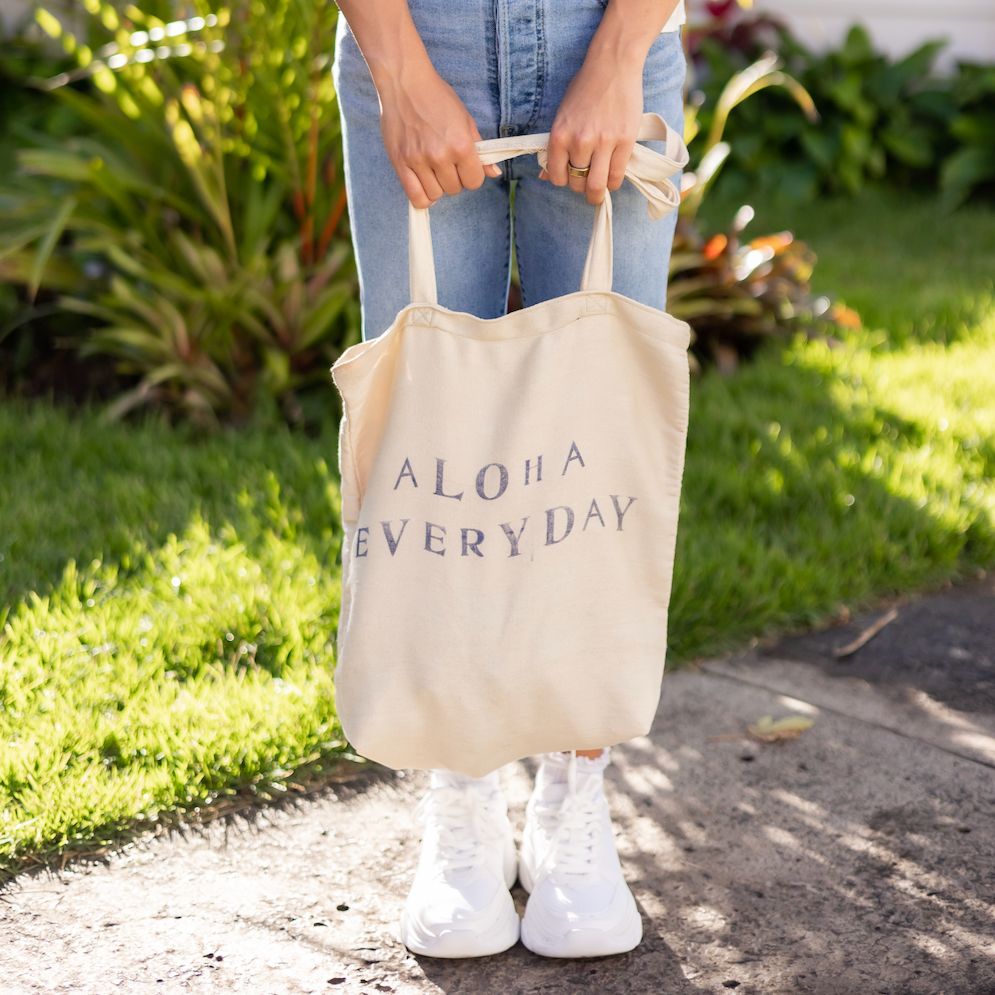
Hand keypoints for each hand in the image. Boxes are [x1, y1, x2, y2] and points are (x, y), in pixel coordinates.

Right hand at [378, 62, 501, 208]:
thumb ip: (479, 149)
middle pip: (454, 189)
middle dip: (454, 179)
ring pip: (435, 195)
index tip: (465, 167)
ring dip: (437, 186)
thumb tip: (494, 173)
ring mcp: (418, 160)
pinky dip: (422, 197)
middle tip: (447, 163)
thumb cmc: (437, 98)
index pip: (474, 181)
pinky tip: (423, 184)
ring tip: (433, 170)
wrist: (404, 82)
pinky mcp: (400, 162)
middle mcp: (440, 155)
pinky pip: (415, 196)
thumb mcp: (465, 120)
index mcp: (461, 145)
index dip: (472, 176)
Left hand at [542, 56, 643, 205]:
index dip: (564, 180)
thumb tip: (544, 176)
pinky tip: (612, 177)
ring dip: (597, 192)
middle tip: (587, 180)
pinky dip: (613, 183)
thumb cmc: (585, 89)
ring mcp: (603, 142)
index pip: (557, 177)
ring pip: (597, 186)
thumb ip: (554, 147)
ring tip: (599, 188)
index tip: (571, 176)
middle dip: (581, 187)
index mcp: (559, 136)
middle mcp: (579, 141)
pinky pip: (616, 177)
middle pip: (577, 183)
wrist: (612, 64)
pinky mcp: (625, 141)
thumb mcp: (562, 116)